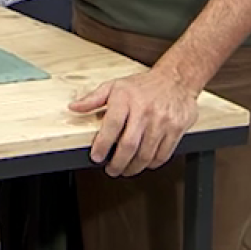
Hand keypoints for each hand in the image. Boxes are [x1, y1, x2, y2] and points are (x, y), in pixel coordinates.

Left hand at [68, 68, 199, 176]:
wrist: (176, 80)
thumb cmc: (143, 85)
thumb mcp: (114, 86)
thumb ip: (93, 99)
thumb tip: (74, 107)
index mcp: (126, 99)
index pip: (112, 126)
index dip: (102, 145)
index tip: (96, 156)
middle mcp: (144, 111)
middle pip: (129, 145)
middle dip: (117, 163)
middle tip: (111, 170)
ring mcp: (162, 121)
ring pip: (146, 154)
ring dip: (133, 167)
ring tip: (125, 169)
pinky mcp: (176, 130)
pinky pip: (163, 154)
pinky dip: (152, 164)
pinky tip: (144, 163)